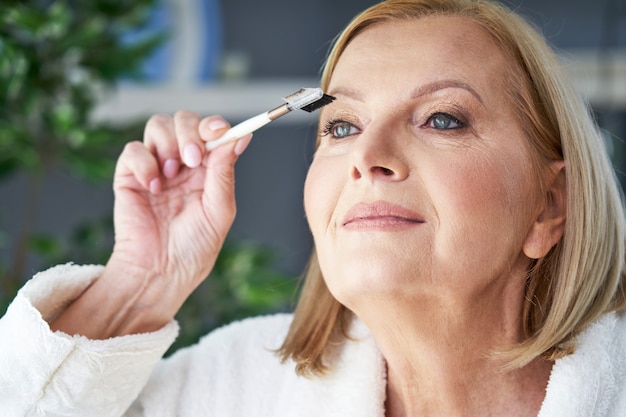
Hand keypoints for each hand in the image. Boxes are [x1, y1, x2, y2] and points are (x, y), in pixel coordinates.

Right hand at [51, 111, 251, 336]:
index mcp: (208, 169)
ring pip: (158, 125)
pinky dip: (144, 162)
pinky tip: (153, 188)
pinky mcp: (130, 175)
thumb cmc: (194, 248)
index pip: (211, 131)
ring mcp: (156, 166)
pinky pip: (133, 149)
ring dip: (167, 144)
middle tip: (192, 159)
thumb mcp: (219, 210)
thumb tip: (241, 137)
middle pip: (184, 119)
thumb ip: (225, 172)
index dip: (214, 124)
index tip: (219, 130)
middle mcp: (183, 163)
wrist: (161, 272)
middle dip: (189, 132)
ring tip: (171, 175)